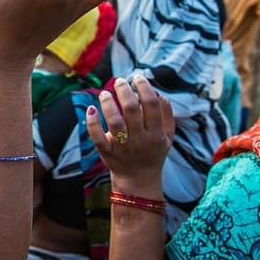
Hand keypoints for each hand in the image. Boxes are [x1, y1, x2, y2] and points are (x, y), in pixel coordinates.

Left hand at [86, 75, 174, 192]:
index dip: (144, 87)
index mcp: (156, 133)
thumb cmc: (153, 153)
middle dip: (124, 91)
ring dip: (108, 104)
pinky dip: (93, 124)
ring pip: (115, 122)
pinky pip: (98, 138)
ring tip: (105, 93)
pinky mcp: (108, 153)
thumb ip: (166, 114)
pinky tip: (91, 110)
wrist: (139, 180)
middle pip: (132, 110)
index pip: (151, 104)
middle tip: (119, 81)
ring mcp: (123, 147)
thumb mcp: (167, 137)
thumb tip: (159, 93)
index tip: (138, 78)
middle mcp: (140, 140)